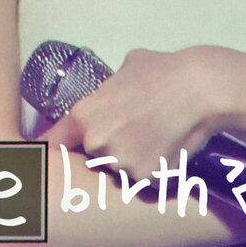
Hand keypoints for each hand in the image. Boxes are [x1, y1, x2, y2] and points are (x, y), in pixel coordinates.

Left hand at [43, 46, 238, 181]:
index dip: (53, 149)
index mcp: (84, 114)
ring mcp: (120, 163)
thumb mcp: (125, 68)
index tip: (46, 159)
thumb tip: (111, 90)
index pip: (55, 141)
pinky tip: (168, 145)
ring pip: (120, 168)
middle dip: (108, 147)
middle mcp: (96, 142)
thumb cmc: (163, 71)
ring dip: (133, 159)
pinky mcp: (145, 178)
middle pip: (93, 155)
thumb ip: (109, 88)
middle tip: (134, 130)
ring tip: (157, 134)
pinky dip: (155, 168)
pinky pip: (145, 178)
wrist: (199, 88)